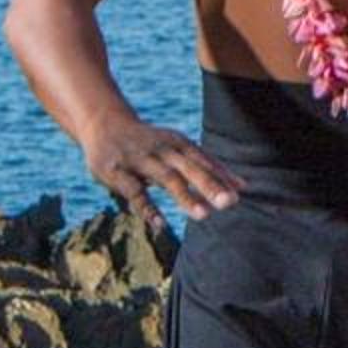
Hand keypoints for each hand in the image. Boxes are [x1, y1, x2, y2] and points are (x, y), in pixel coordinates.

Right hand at [82, 117, 240, 226]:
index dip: (221, 175)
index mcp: (178, 143)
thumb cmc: (149, 142)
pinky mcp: (118, 172)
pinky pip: (135, 192)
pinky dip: (148, 208)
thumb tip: (244, 187)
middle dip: (210, 185)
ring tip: (204, 216)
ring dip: (186, 196)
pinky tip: (161, 224)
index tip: (240, 193)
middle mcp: (162, 149)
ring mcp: (140, 160)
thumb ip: (207, 167)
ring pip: (166, 178)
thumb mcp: (178, 149)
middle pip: (190, 167)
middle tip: (229, 203)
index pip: (204, 160)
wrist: (103, 123)